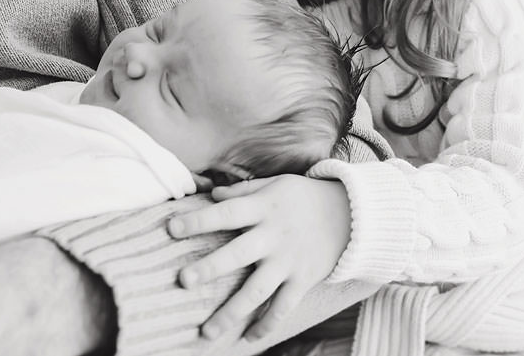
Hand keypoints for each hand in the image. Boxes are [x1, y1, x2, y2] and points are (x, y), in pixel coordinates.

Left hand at [167, 175, 350, 342]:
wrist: (352, 213)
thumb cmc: (304, 197)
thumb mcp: (276, 184)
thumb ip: (244, 191)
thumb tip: (212, 195)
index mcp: (264, 208)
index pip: (227, 213)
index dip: (199, 220)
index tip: (171, 228)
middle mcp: (274, 236)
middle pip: (238, 254)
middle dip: (210, 268)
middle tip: (183, 280)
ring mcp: (289, 261)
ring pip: (257, 290)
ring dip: (231, 312)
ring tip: (206, 332)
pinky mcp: (303, 279)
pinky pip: (283, 307)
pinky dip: (267, 324)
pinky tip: (248, 339)